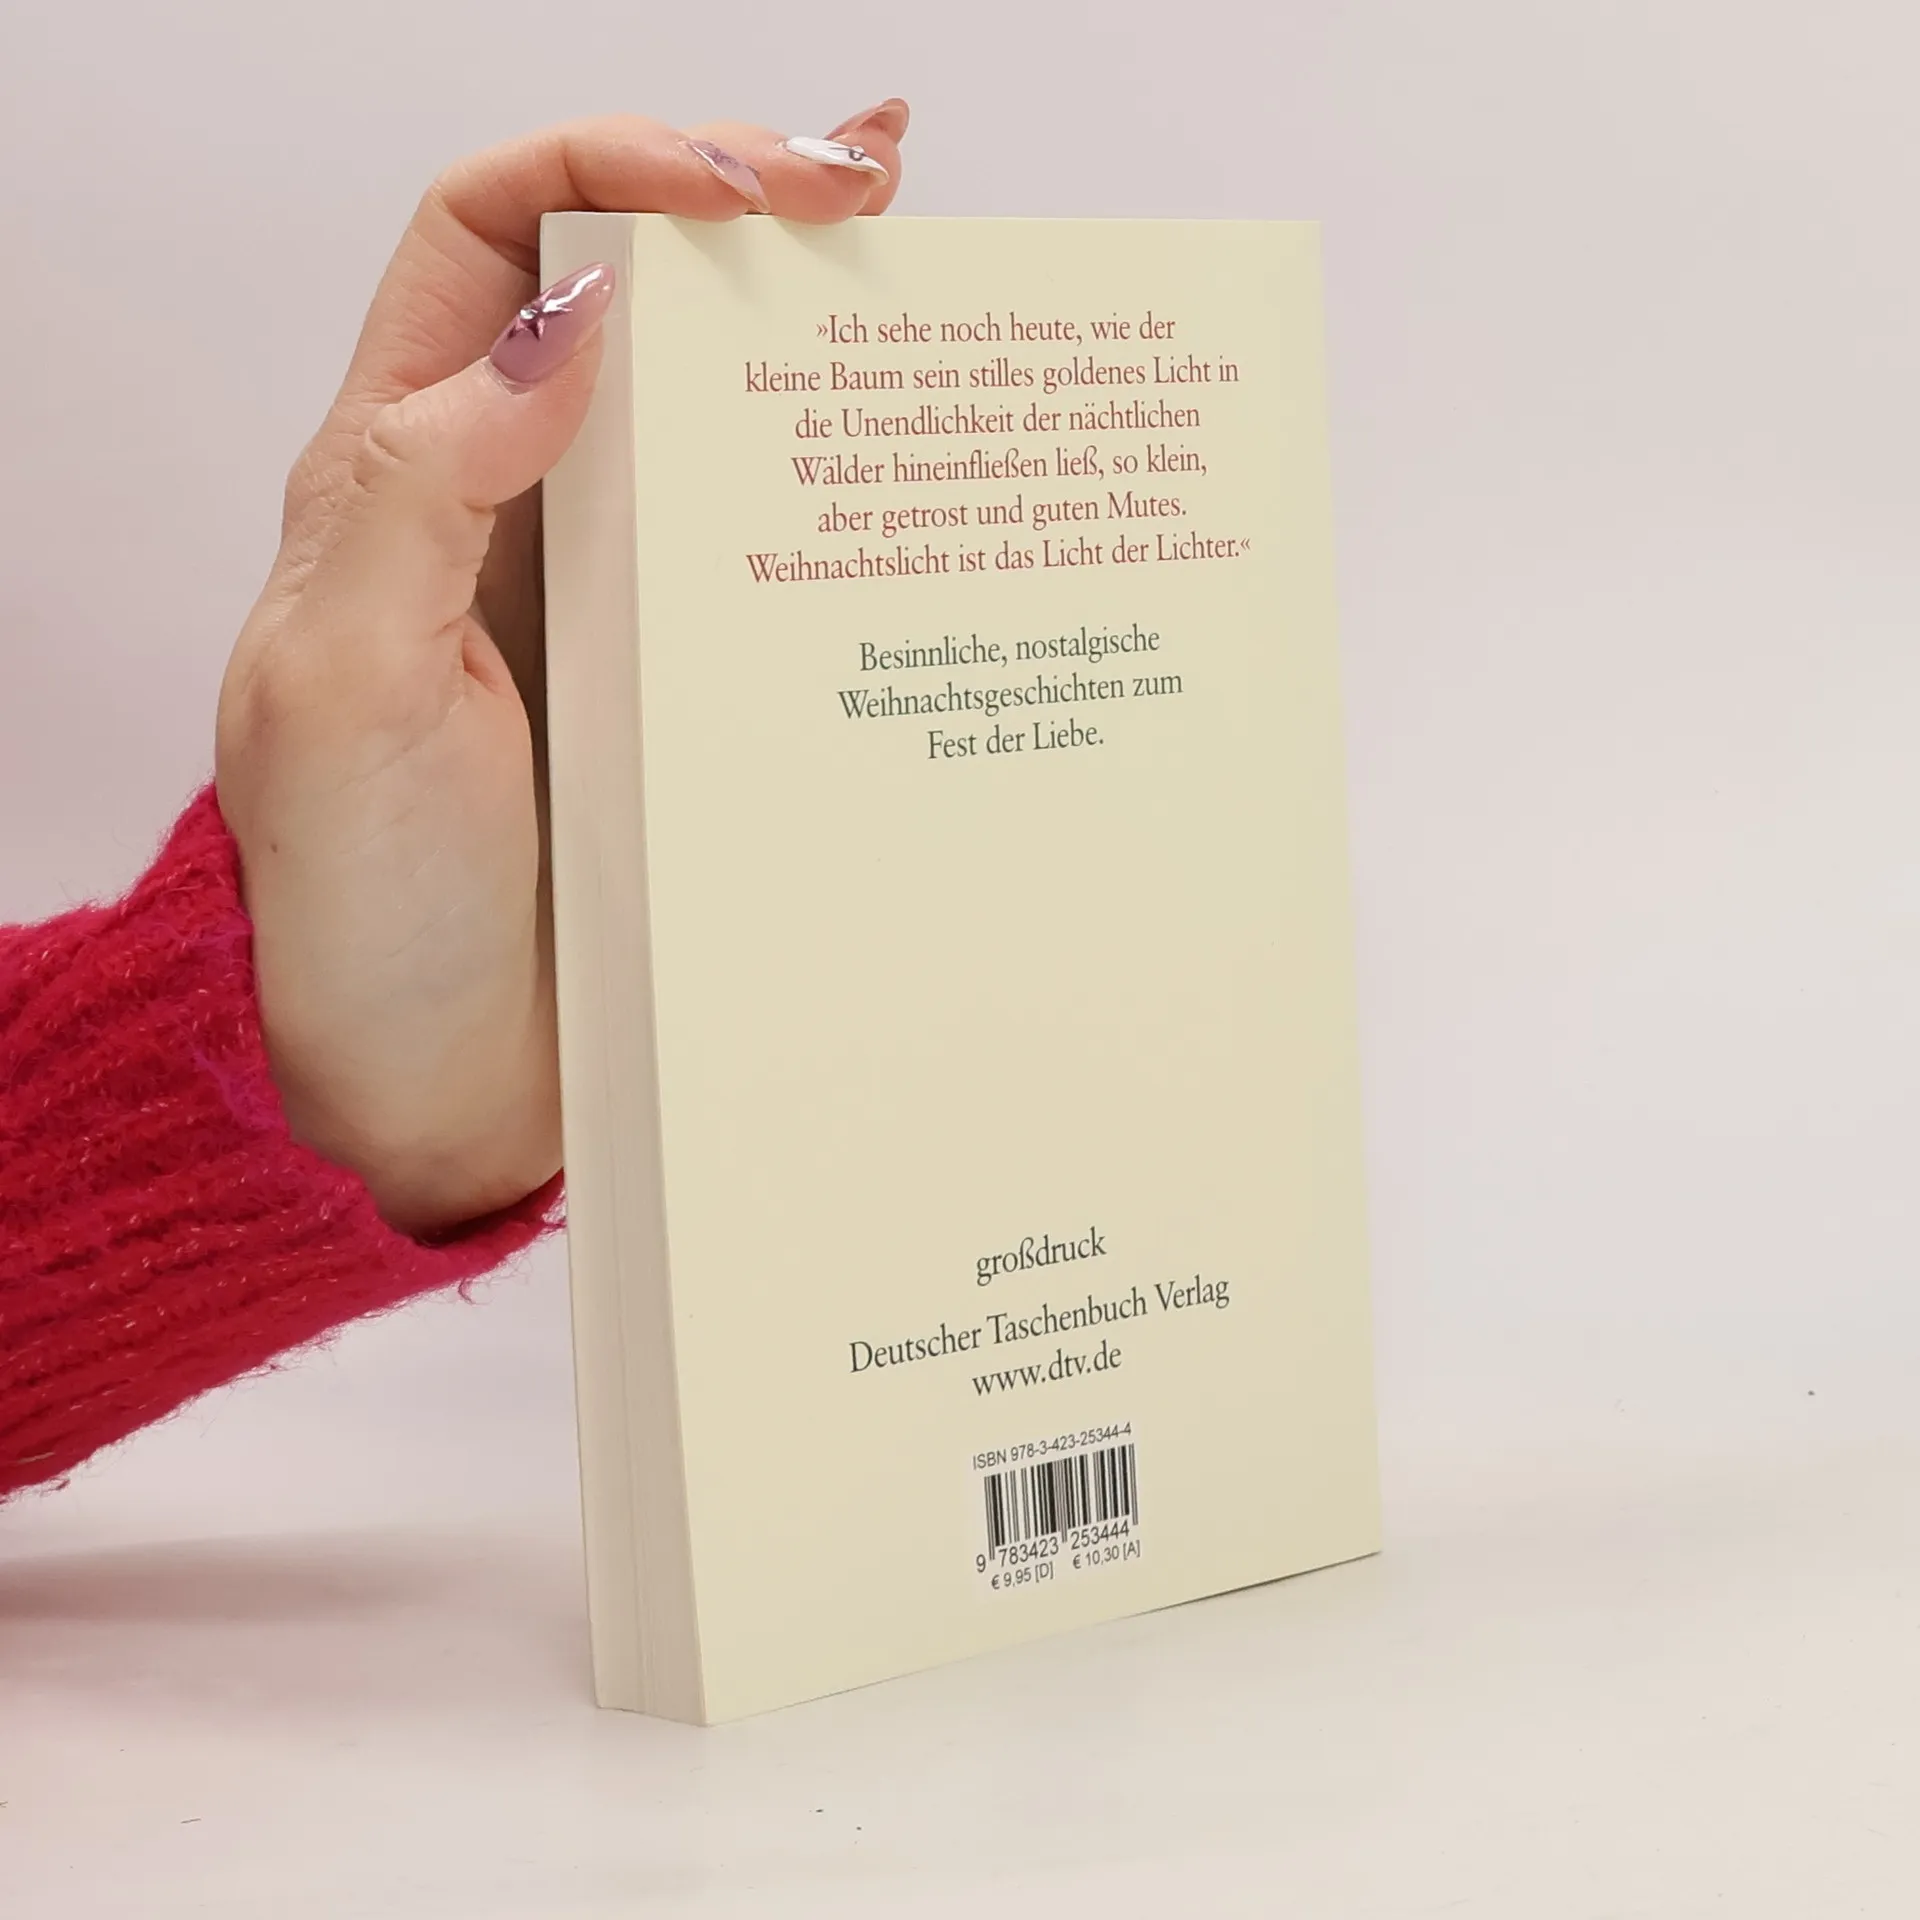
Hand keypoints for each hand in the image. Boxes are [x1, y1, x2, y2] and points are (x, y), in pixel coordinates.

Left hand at [215, 104, 907, 1236]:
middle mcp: (514, 512)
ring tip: (933, 305)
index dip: (609, 166)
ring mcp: (615, 598)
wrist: (439, 1091)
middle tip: (883, 195)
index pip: (488, 235)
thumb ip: (419, 495)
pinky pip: (773, 561)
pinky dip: (848, 507)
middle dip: (750, 215)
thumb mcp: (340, 696)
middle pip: (631, 298)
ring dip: (814, 347)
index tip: (745, 182)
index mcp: (400, 479)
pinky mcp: (691, 687)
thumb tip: (566, 322)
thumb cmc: (362, 913)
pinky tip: (930, 497)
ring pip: (718, 420)